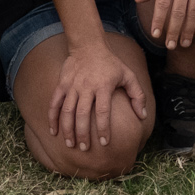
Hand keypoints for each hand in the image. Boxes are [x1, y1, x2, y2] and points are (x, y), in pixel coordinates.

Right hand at [48, 37, 151, 153]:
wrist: (88, 46)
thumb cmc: (111, 63)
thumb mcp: (128, 75)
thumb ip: (137, 95)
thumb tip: (142, 116)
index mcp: (103, 86)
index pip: (103, 112)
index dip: (104, 129)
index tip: (104, 143)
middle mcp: (86, 87)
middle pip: (82, 114)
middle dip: (82, 134)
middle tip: (84, 149)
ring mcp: (72, 86)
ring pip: (67, 111)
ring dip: (67, 129)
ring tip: (69, 144)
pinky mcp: (62, 84)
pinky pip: (54, 103)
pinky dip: (52, 118)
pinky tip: (53, 132)